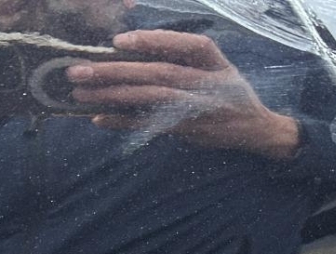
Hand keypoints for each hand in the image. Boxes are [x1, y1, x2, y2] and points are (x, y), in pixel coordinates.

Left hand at [66, 30, 300, 158]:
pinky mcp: (189, 131)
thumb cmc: (228, 91)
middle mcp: (208, 83)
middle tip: (79, 69)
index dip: (152, 41)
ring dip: (113, 96)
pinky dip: (124, 121)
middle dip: (116, 70)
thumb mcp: (216, 66)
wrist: (256, 128)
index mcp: (214, 61)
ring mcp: (199, 109)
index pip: (185, 44)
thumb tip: (131, 49)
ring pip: (151, 100)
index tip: (119, 41)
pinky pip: (152, 125)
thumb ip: (183, 57)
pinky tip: (99, 118)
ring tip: (82, 92)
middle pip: (158, 73)